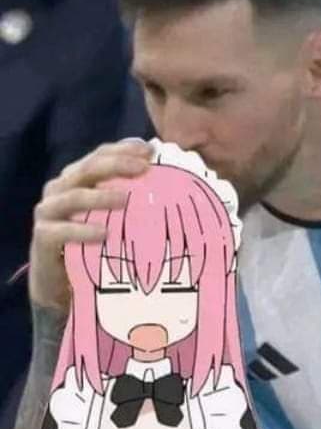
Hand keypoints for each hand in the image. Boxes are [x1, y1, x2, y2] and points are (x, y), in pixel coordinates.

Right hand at [30, 139, 151, 309]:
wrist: (62, 280)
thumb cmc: (94, 241)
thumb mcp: (114, 215)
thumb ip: (131, 196)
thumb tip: (168, 181)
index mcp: (78, 178)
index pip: (100, 155)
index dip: (124, 149)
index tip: (150, 151)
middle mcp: (61, 189)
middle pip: (87, 169)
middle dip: (116, 165)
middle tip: (143, 169)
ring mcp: (49, 212)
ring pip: (74, 197)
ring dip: (101, 196)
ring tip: (126, 199)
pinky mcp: (43, 237)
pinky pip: (62, 231)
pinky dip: (83, 230)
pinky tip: (104, 233)